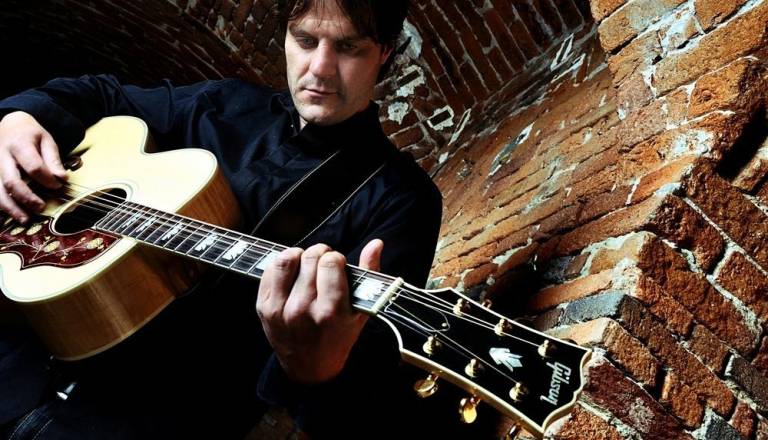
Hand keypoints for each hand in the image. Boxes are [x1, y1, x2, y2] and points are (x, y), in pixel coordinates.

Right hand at [0, 111, 66, 222]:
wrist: (9, 125)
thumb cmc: (30, 134)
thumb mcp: (46, 140)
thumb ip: (53, 160)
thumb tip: (62, 178)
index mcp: (19, 144)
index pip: (33, 166)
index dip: (46, 179)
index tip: (58, 186)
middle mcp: (1, 155)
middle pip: (11, 181)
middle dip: (26, 197)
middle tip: (41, 207)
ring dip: (10, 207)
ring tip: (25, 219)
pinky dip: (2, 205)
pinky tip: (13, 214)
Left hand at [256, 239, 383, 383]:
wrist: (309, 368)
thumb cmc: (338, 336)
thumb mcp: (360, 311)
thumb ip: (369, 274)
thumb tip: (376, 243)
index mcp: (331, 312)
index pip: (331, 263)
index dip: (336, 258)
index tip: (338, 266)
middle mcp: (303, 310)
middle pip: (310, 258)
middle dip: (320, 254)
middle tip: (323, 265)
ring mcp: (280, 309)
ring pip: (287, 260)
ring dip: (299, 255)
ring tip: (307, 264)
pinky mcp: (264, 307)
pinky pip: (270, 270)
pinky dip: (282, 264)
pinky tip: (292, 272)